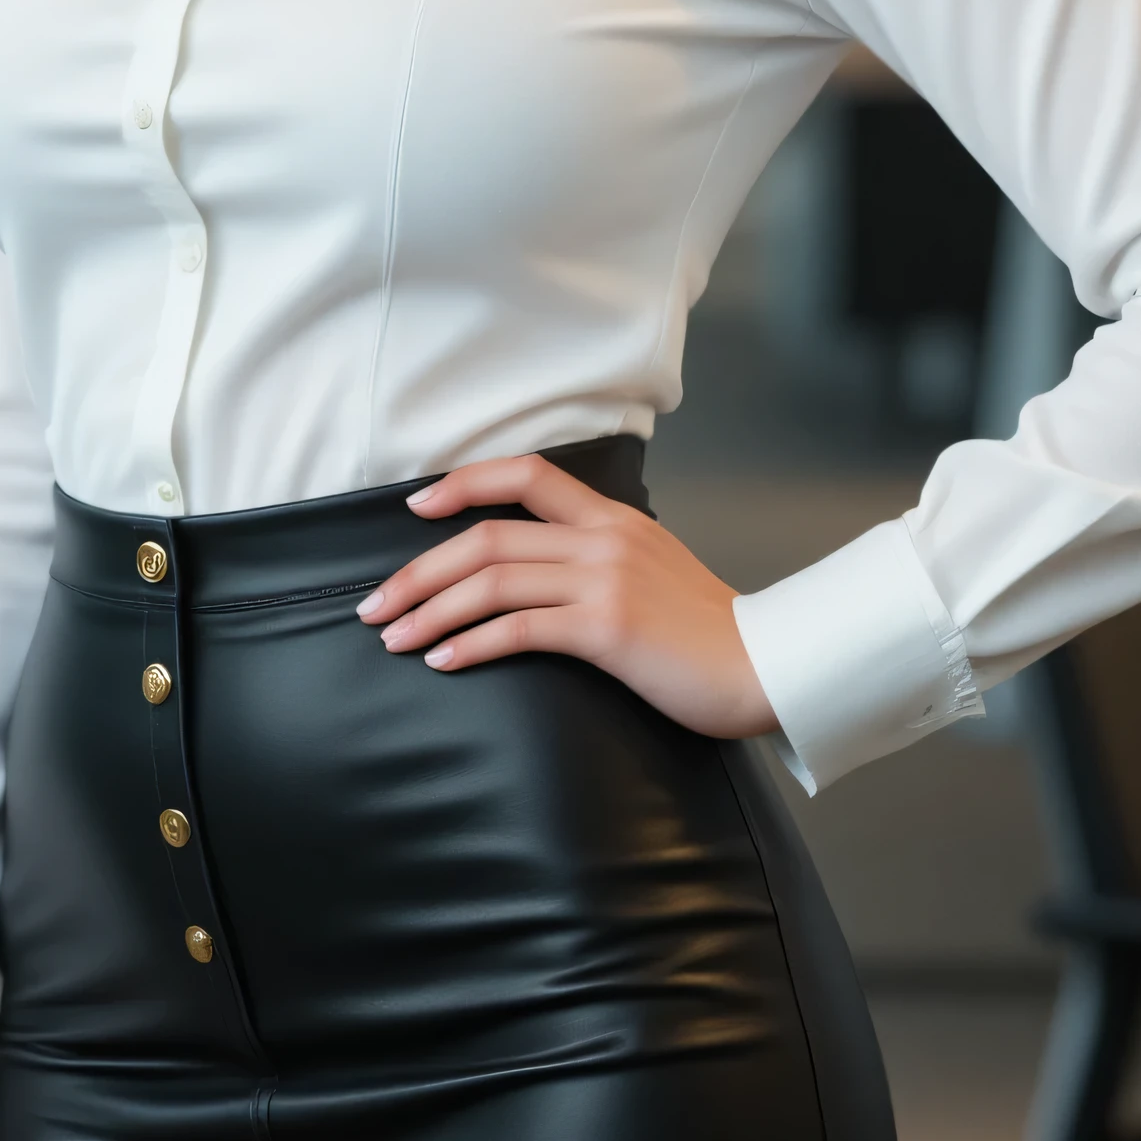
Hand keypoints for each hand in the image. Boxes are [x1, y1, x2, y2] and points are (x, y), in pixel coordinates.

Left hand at [358, 451, 773, 740]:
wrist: (764, 665)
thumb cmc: (705, 632)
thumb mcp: (653, 568)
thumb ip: (601, 555)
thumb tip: (542, 567)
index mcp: (612, 519)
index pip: (526, 474)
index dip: (463, 484)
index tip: (417, 506)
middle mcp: (603, 539)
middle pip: (486, 537)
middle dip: (418, 570)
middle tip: (376, 603)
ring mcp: (604, 580)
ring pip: (491, 580)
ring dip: (429, 610)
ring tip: (394, 637)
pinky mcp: (607, 628)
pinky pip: (518, 628)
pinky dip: (470, 644)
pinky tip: (444, 661)